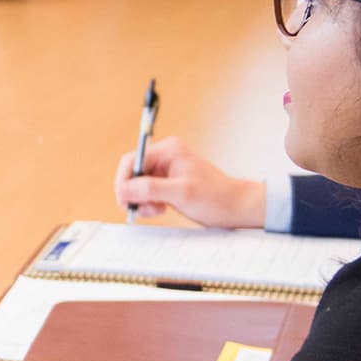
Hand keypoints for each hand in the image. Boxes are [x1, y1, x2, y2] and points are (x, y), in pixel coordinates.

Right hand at [116, 135, 268, 227]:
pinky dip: (149, 204)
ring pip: (138, 185)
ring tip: (157, 210)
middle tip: (141, 209)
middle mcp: (165, 157)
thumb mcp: (181, 193)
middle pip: (133, 173)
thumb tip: (124, 189)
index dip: (124, 180)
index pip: (132, 160)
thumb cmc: (216, 198)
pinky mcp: (168, 184)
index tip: (124, 200)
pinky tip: (161, 209)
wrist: (236, 208)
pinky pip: (147, 192)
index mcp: (168, 150)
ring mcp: (166, 171)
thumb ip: (150, 188)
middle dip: (134, 193)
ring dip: (142, 200)